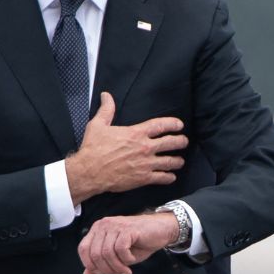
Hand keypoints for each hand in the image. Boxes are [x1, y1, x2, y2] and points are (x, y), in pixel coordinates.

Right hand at [65, 92, 188, 203]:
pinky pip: (162, 177)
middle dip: (180, 141)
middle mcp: (144, 147)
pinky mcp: (143, 178)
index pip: (160, 125)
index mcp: (136, 133)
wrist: (89, 171)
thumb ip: (106, 109)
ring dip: (177, 161)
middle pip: (170, 142)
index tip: (179, 125)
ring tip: (180, 161)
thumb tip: (106, 95)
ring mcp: (146, 163)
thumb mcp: (98, 125)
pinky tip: (171, 177)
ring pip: (169, 161)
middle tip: (184, 141)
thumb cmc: (93, 148)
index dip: (173, 123)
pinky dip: (169, 177)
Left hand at [77, 213, 180, 273]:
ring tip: (126, 270)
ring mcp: (116, 226)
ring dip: (117, 267)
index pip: (83, 249)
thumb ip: (101, 264)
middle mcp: (104, 225)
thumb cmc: (140, 242)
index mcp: (98, 229)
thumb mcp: (118, 257)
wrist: (162, 230)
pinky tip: (132, 260)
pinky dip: (126, 259)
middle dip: (106, 269)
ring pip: (107, 253)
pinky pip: (121, 249)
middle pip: (95, 253)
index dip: (90, 264)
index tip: (102, 273)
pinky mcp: (128, 229)